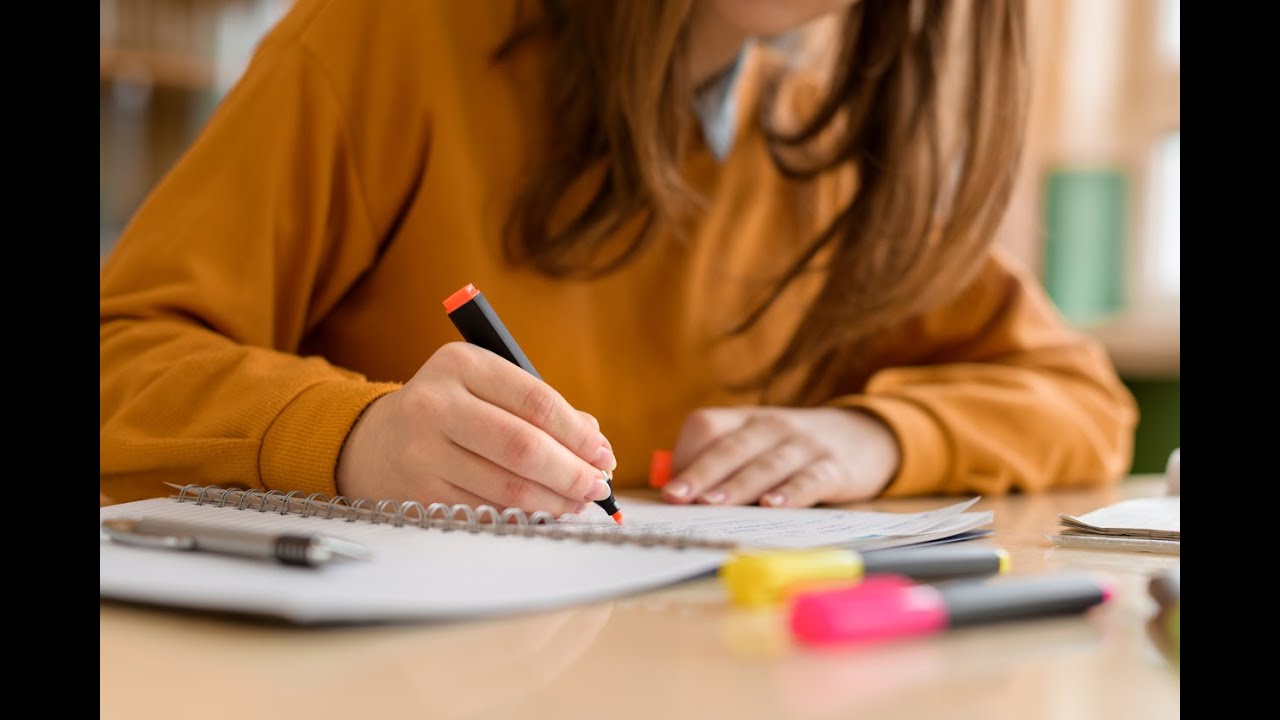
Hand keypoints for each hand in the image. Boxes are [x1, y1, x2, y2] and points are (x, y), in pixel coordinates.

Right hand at [336, 342, 616, 515]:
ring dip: (553, 500)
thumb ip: (539, 407)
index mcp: (461, 364)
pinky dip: (523, 515)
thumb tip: (594, 443)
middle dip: (571, 472)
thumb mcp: (486, 387)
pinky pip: (487, 509)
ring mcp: (424, 450)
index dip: (577, 433)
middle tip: (598, 486)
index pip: (536, 401)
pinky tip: (544, 512)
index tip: (603, 454)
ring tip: (578, 502)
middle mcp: (436, 403)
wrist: (375, 441)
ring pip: (506, 486)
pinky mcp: (420, 492)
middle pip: (522, 446)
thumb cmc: (450, 410)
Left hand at [661, 407, 899, 507]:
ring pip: (765, 465)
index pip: (706, 425)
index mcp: (745, 420)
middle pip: (730, 447)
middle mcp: (771, 426)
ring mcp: (804, 445)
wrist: (865, 436)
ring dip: (738, 485)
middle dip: (701, 473)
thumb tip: (679, 499)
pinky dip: (791, 493)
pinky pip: (809, 479)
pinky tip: (774, 507)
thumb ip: (723, 466)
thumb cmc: (792, 451)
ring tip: (713, 503)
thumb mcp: (757, 445)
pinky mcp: (833, 467)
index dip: (686, 455)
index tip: (670, 490)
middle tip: (677, 497)